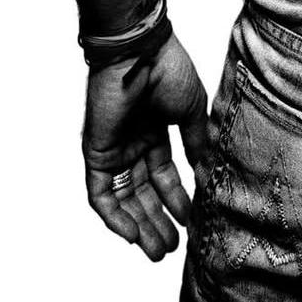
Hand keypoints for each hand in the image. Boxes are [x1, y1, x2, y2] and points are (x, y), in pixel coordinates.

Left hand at [83, 32, 209, 260]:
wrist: (140, 50)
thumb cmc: (168, 69)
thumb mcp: (192, 109)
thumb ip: (195, 141)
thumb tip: (205, 170)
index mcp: (154, 130)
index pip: (163, 175)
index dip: (176, 199)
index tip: (191, 221)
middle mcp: (132, 143)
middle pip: (143, 193)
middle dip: (157, 221)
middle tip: (172, 248)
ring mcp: (113, 149)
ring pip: (124, 199)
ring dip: (139, 226)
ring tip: (158, 251)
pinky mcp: (97, 153)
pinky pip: (101, 194)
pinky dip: (114, 217)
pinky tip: (133, 235)